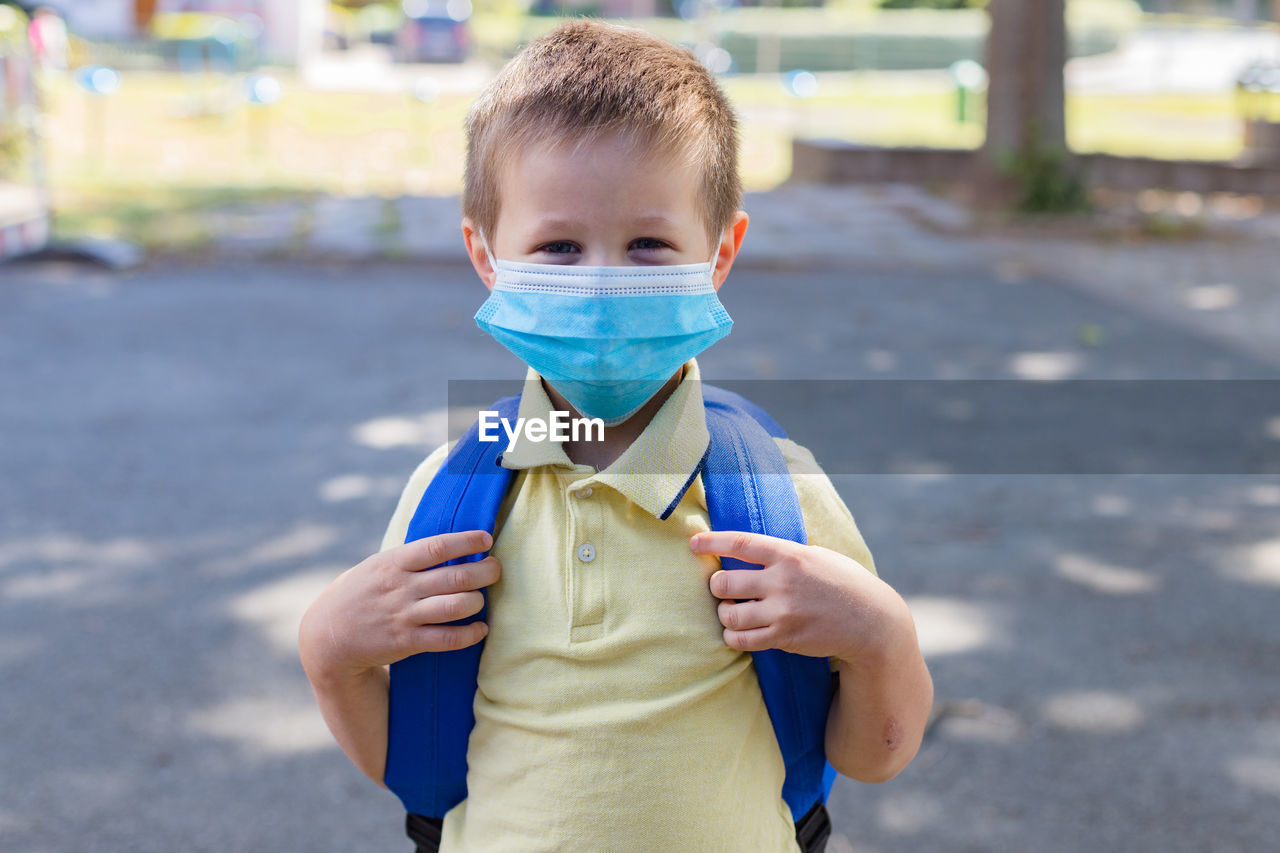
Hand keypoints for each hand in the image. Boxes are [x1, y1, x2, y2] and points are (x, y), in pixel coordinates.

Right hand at [299, 530, 499, 682]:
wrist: (328, 636)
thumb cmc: (359, 594)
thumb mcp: (377, 566)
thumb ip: (409, 558)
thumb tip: (450, 544)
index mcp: (393, 563)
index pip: (438, 546)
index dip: (467, 541)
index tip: (486, 539)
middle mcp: (401, 588)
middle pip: (454, 577)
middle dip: (484, 571)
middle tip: (496, 568)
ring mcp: (404, 616)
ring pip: (454, 607)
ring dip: (477, 601)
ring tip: (483, 597)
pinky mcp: (406, 642)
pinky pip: (446, 639)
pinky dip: (469, 634)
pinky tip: (480, 629)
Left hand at [690, 531, 904, 665]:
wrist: (871, 621)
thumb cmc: (843, 583)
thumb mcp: (817, 557)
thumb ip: (784, 554)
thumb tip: (749, 551)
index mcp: (790, 555)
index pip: (740, 543)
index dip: (712, 541)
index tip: (693, 543)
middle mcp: (783, 582)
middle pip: (724, 582)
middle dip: (717, 586)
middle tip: (723, 588)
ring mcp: (782, 612)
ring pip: (729, 614)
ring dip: (724, 613)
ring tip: (731, 612)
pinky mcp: (784, 637)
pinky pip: (741, 639)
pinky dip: (732, 636)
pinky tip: (737, 632)